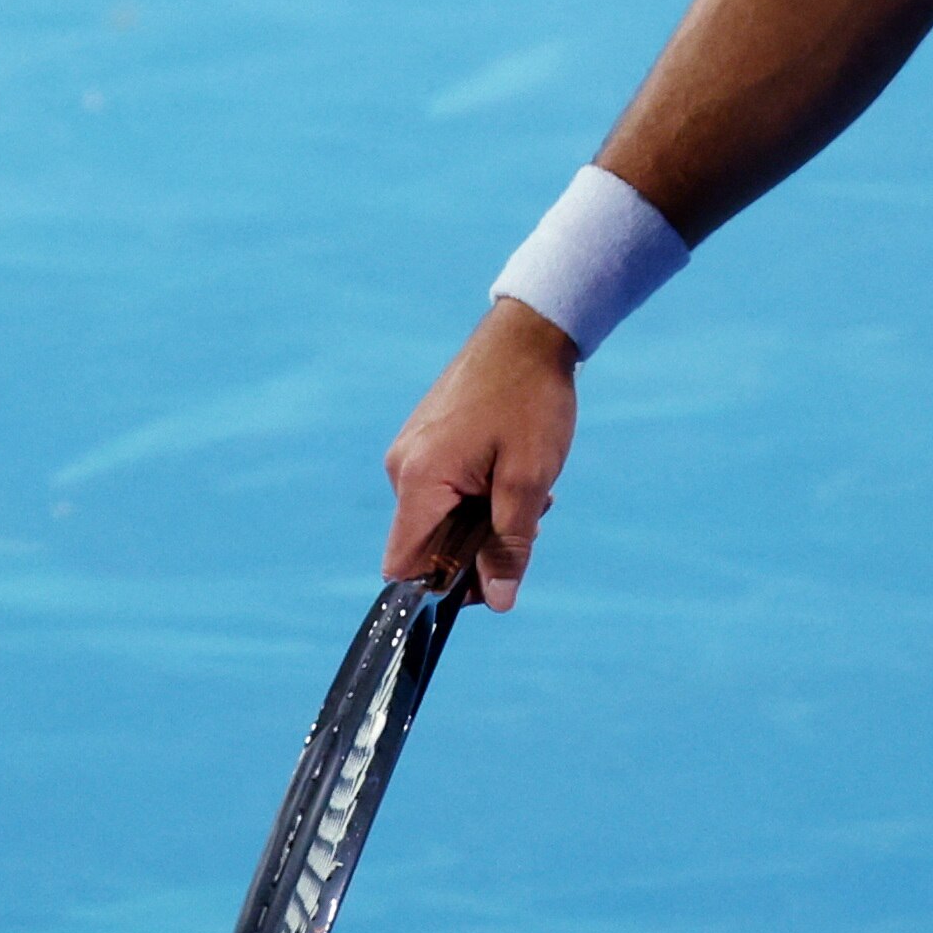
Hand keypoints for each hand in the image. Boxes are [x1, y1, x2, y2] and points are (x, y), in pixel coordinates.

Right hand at [381, 297, 579, 610]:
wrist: (530, 332)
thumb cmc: (530, 401)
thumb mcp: (529, 480)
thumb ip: (510, 544)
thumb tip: (497, 601)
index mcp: (418, 481)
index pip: (404, 565)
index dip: (442, 584)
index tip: (489, 578)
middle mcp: (402, 467)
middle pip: (426, 543)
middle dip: (478, 547)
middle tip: (528, 523)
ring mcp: (412, 449)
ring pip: (442, 515)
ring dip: (486, 517)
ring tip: (530, 489)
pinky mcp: (427, 438)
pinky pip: (444, 487)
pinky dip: (479, 492)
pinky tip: (516, 471)